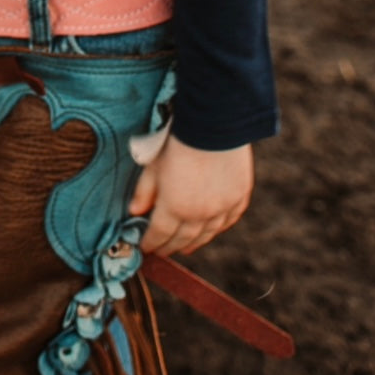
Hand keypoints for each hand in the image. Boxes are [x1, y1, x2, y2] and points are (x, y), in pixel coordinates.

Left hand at [129, 135, 252, 255]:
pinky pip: (228, 220)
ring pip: (207, 234)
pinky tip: (211, 230)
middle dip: (170, 246)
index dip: (151, 242)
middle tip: (163, 250)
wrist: (214, 124)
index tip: (145, 247)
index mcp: (175, 207)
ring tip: (185, 247)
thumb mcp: (154, 165)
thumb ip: (144, 191)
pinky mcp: (239, 197)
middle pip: (183, 238)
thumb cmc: (179, 142)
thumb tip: (134, 211)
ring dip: (194, 242)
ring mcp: (222, 208)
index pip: (160, 234)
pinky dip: (217, 228)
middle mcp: (200, 214)